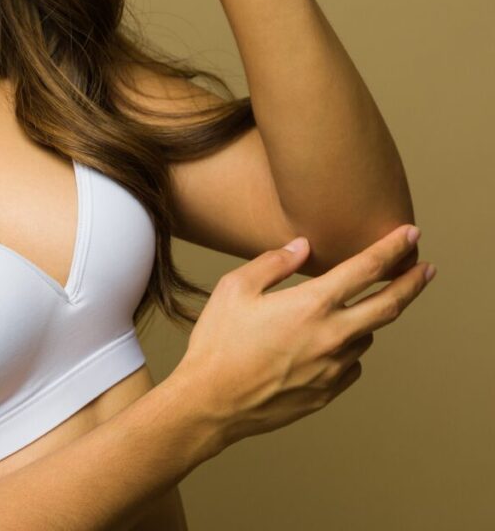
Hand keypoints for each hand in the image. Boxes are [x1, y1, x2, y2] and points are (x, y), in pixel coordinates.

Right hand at [173, 224, 432, 447]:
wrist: (212, 401)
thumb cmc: (218, 342)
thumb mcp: (235, 288)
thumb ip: (273, 263)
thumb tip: (302, 248)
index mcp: (310, 305)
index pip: (366, 269)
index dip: (392, 248)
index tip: (410, 234)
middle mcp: (331, 336)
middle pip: (389, 306)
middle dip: (411, 284)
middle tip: (425, 270)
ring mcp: (333, 368)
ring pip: (365, 335)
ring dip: (364, 318)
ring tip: (345, 310)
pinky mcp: (328, 391)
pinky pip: (351, 365)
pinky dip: (346, 348)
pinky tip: (325, 344)